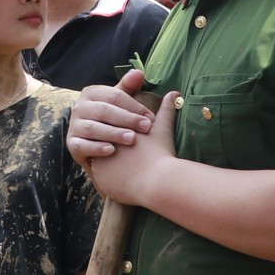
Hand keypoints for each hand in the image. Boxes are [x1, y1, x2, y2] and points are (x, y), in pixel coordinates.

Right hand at [66, 69, 154, 162]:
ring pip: (93, 128)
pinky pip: (82, 146)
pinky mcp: (71, 144)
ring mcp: (73, 126)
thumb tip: (139, 73)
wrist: (94, 143)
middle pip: (104, 111)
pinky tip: (111, 151)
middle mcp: (79, 107)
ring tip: (132, 139)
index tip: (151, 117)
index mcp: (91, 93)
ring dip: (114, 133)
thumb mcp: (118, 102)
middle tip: (146, 128)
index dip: (134, 106)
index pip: (114, 96)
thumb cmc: (111, 120)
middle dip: (127, 119)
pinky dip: (96, 148)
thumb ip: (128, 88)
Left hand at [83, 89, 178, 207]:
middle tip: (127, 155)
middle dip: (111, 144)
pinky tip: (120, 179)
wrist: (157, 181)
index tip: (131, 139)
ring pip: (99, 158)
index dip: (120, 130)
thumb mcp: (163, 129)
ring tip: (124, 167)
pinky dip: (107, 176)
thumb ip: (166, 109)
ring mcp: (100, 159)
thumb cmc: (161, 154)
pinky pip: (99, 176)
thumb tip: (175, 93)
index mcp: (117, 128)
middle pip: (102, 140)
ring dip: (107, 161)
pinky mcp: (99, 177)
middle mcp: (105, 141)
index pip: (111, 125)